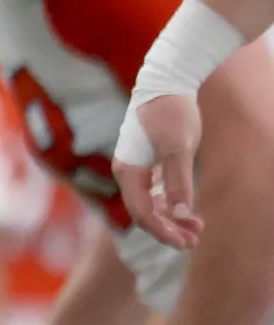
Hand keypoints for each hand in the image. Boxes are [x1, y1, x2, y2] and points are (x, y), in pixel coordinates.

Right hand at [114, 91, 204, 250]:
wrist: (167, 82)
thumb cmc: (172, 112)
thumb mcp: (179, 148)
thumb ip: (177, 182)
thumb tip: (181, 214)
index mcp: (129, 172)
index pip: (142, 213)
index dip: (163, 231)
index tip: (185, 242)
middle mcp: (127, 173)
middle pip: (144, 213)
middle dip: (169, 229)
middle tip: (194, 242)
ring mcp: (136, 168)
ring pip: (150, 203)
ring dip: (172, 218)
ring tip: (196, 229)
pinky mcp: (147, 162)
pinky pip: (154, 192)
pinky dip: (170, 203)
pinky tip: (187, 210)